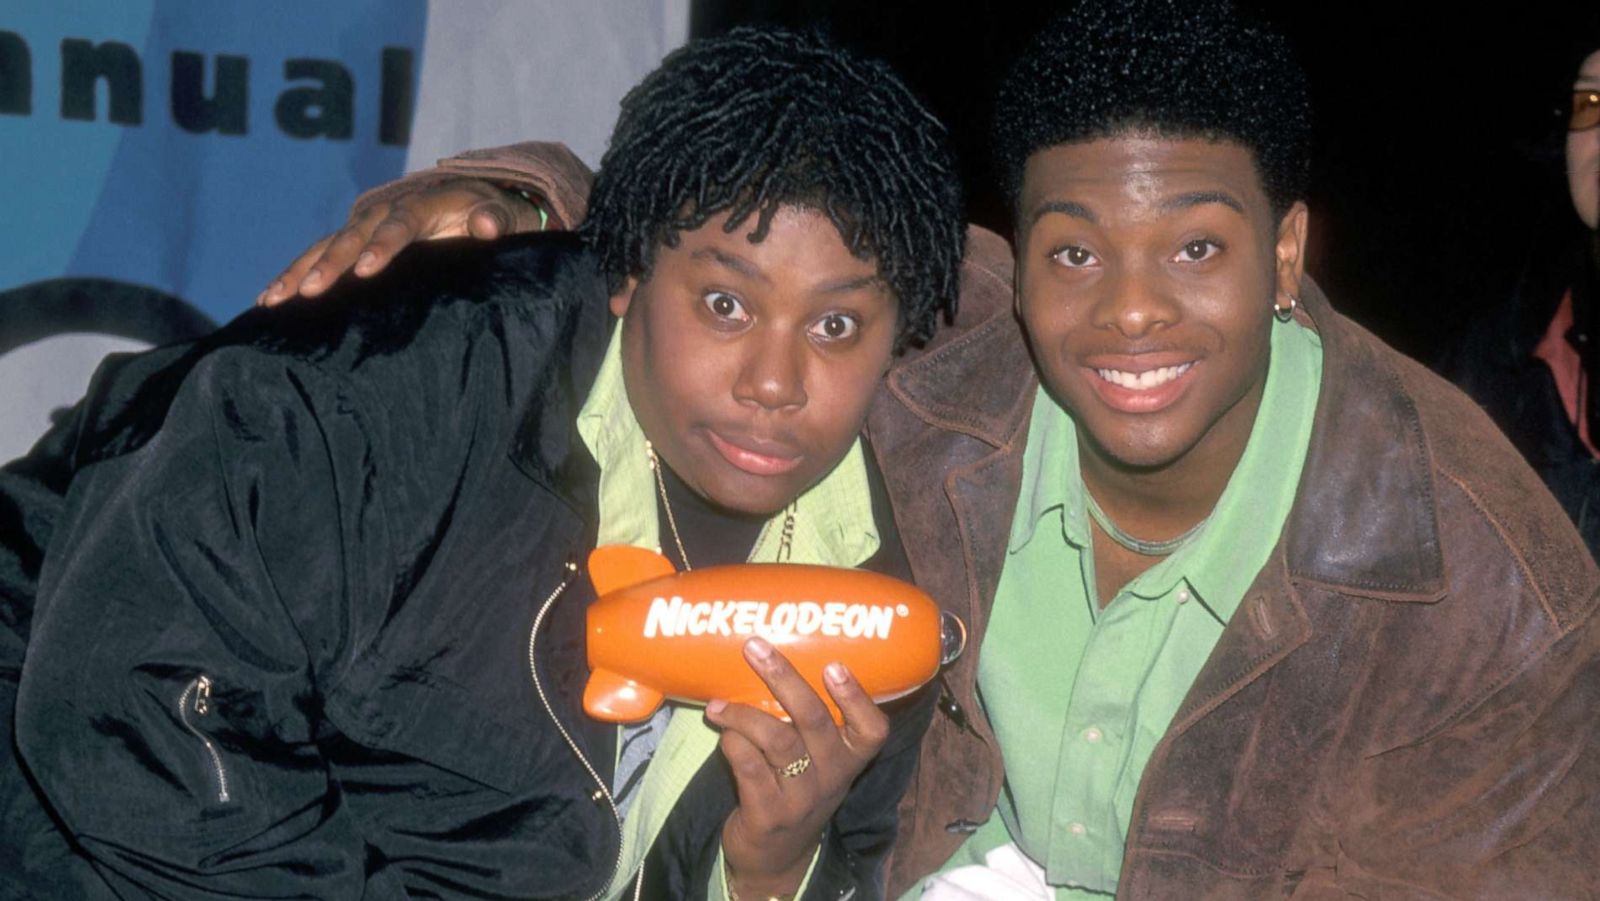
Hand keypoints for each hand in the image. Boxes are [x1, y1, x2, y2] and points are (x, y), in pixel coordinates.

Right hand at [257, 178, 545, 305]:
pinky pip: (320, 257)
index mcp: (423, 204)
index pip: (400, 223)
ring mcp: (366, 226)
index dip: (383, 245)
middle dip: (330, 264)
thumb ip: (497, 218)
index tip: (367, 269)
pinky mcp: (354, 242)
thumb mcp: (504, 213)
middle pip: (353, 235)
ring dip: (299, 271)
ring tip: (273, 299)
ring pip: (327, 246)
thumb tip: (487, 225)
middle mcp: (386, 211)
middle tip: (309, 291)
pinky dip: (295, 275)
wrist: (476, 202)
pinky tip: (269, 301)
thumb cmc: (493, 214)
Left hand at [705, 637, 889, 898]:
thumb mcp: (817, 761)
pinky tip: (721, 733)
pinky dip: (732, 743)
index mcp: (850, 758)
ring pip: (776, 740)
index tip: (835, 665)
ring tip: (717, 705)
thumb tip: (767, 658)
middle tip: (756, 648)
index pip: (872, 730)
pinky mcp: (768, 816)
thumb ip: (806, 721)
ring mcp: (801, 798)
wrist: (775, 857)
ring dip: (742, 713)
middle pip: (814, 720)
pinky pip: (749, 768)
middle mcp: (832, 777)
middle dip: (783, 678)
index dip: (856, 697)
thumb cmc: (795, 788)